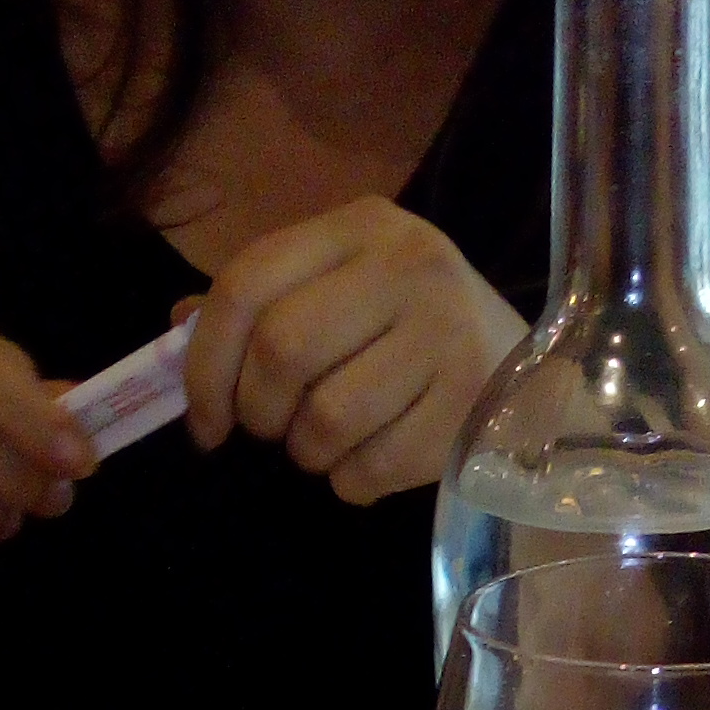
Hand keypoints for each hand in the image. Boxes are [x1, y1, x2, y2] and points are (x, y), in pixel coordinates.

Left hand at [181, 200, 524, 504]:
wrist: (533, 380)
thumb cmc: (415, 335)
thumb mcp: (344, 293)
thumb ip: (264, 303)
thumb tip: (176, 329)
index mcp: (362, 227)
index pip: (249, 282)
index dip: (206, 362)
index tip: (205, 419)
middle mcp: (409, 267)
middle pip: (282, 349)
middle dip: (257, 410)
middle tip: (270, 430)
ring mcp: (446, 336)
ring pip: (326, 418)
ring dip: (307, 452)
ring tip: (325, 445)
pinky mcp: (468, 408)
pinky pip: (370, 468)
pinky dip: (351, 482)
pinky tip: (372, 461)